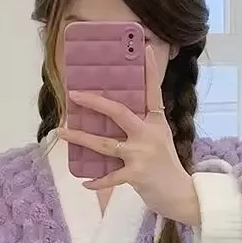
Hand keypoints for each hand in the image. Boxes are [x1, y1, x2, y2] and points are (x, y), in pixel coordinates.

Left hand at [57, 46, 200, 226]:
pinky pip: (110, 177)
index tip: (144, 49)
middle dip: (94, 102)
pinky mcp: (136, 175)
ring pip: (105, 144)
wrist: (179, 193)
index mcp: (156, 122)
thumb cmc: (165, 165)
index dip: (150, 70)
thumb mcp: (160, 138)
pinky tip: (84, 182)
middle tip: (74, 94)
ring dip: (80, 138)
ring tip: (61, 132)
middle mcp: (148, 134)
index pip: (153, 91)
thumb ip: (143, 125)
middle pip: (118, 112)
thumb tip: (115, 112)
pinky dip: (96, 181)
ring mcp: (141, 154)